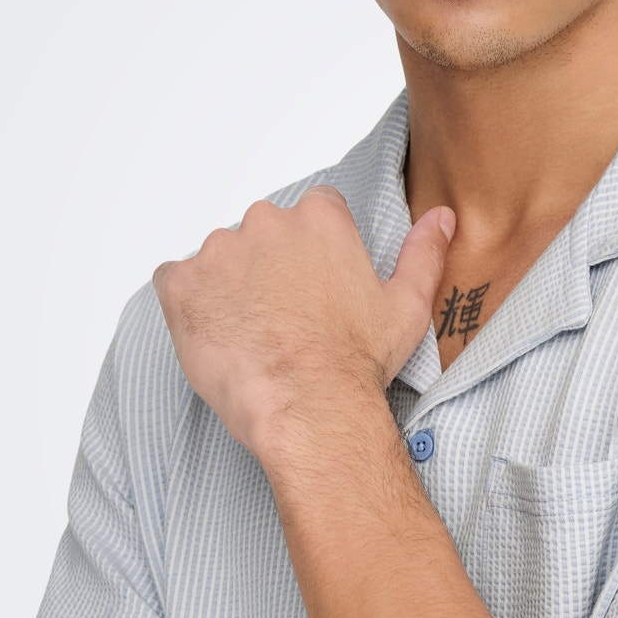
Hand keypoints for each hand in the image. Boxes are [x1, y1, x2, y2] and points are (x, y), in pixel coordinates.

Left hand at [151, 187, 454, 462]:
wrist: (309, 405)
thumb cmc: (356, 360)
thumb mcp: (407, 305)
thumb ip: (423, 252)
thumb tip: (441, 217)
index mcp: (320, 219)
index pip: (314, 212)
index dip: (315, 253)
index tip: (317, 287)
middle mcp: (266, 222)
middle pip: (263, 233)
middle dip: (269, 268)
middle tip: (285, 318)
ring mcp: (219, 251)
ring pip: (220, 259)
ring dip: (230, 288)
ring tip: (252, 335)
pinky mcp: (182, 284)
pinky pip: (176, 282)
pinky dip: (191, 305)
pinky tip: (217, 337)